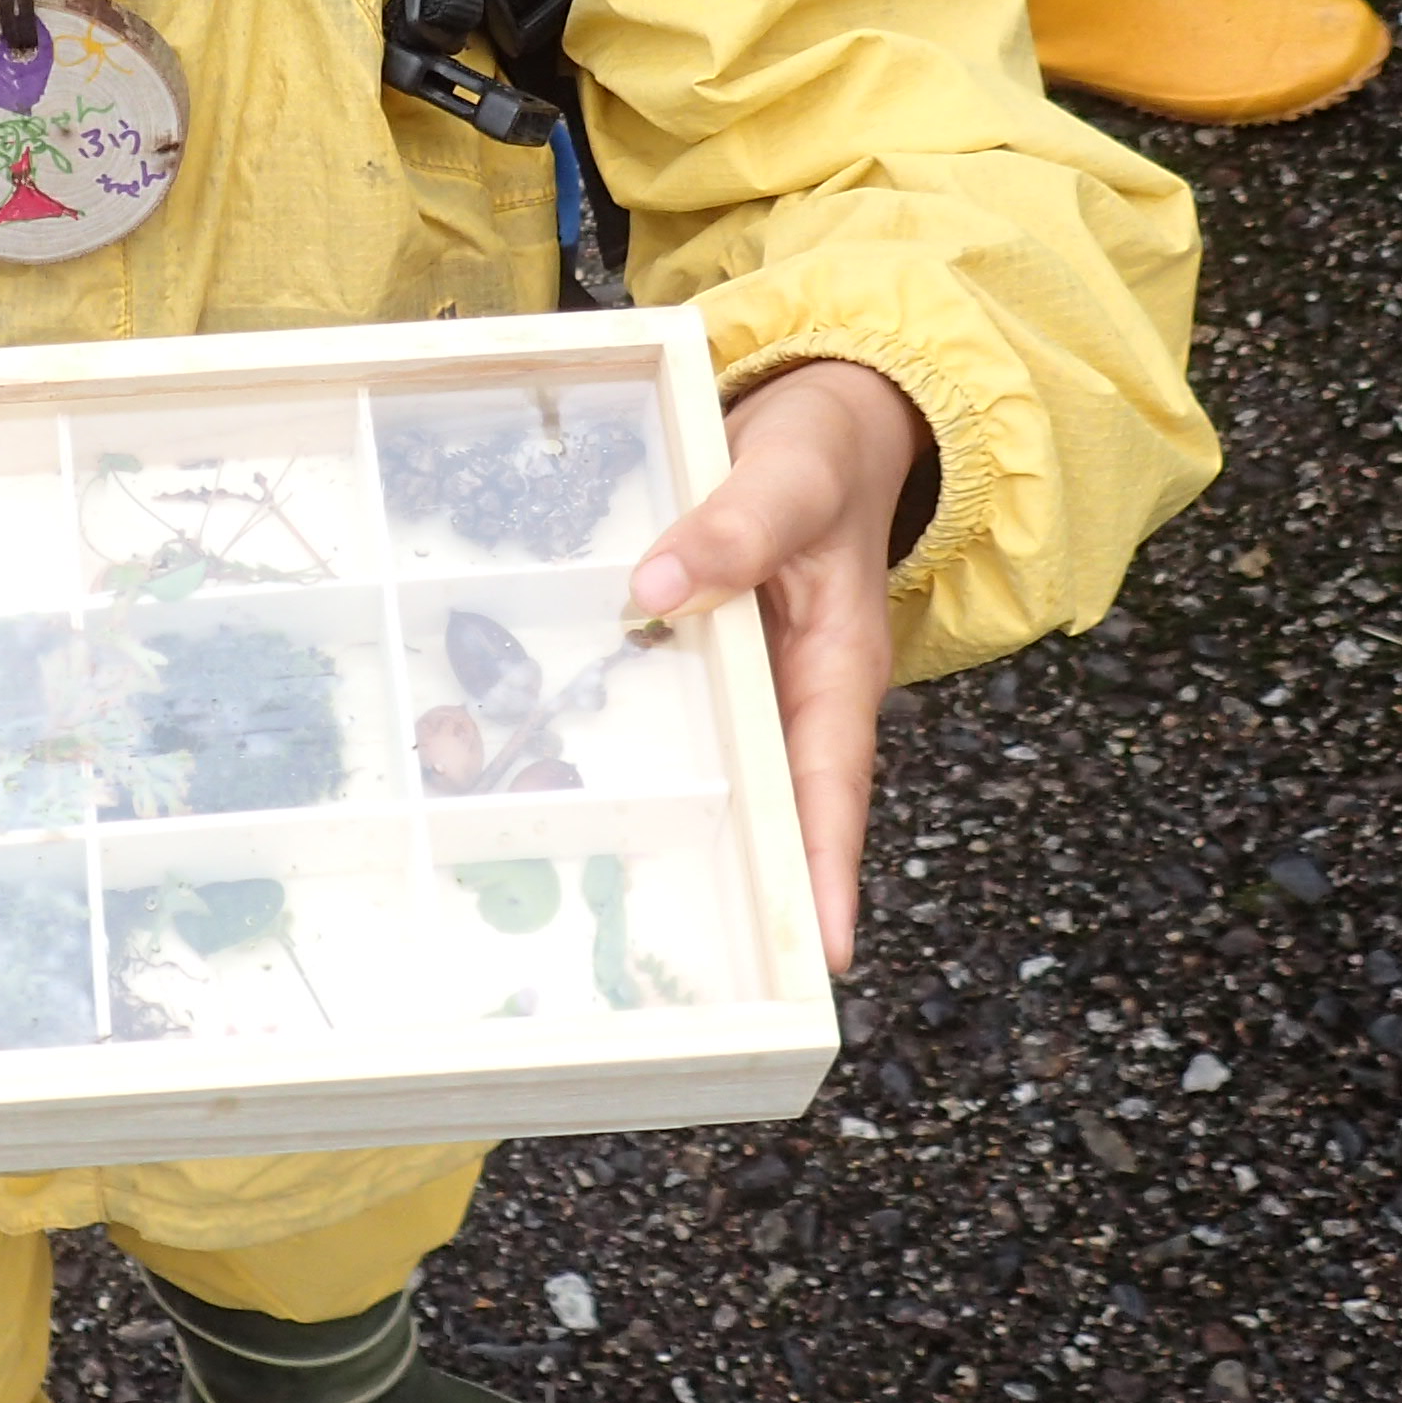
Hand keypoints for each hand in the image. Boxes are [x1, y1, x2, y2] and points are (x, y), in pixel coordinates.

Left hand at [627, 358, 929, 976]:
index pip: (832, 785)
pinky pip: (678, 723)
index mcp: (835, 668)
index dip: (824, 867)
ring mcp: (748, 687)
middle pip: (773, 810)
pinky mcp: (706, 662)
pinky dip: (638, 755)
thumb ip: (732, 527)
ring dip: (683, 834)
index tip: (823, 955)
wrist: (821, 420)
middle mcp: (793, 696)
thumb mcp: (785, 474)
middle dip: (747, 891)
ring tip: (622, 923)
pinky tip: (566, 790)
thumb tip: (655, 591)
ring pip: (721, 775)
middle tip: (710, 982)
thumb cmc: (820, 452)